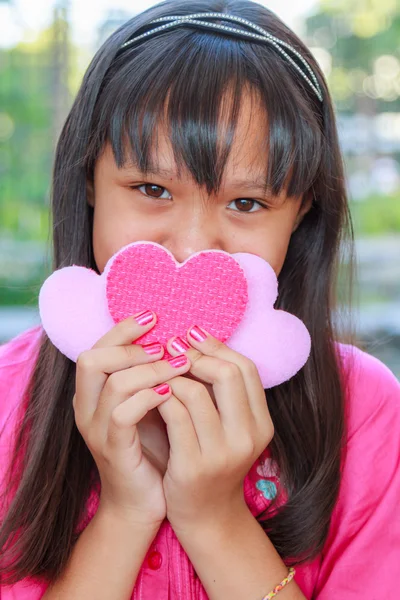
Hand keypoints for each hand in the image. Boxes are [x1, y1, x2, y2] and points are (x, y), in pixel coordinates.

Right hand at [72, 313, 190, 527]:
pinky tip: (171, 393)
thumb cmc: (152, 448)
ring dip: (150, 369)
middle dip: (132, 345)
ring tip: (180, 365)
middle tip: (166, 345)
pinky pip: (123, 414)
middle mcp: (87, 408)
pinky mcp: (112, 450)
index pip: (97, 347)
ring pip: (113, 383)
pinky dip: (148, 397)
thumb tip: (179, 339)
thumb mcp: (151, 405)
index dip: (123, 329)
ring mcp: (96, 430)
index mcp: (93, 393)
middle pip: (92, 359)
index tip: (154, 316)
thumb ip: (154, 376)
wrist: (143, 502)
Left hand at [157, 326, 273, 531]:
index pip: (246, 369)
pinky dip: (159, 396)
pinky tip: (151, 393)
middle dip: (196, 355)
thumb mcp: (229, 429)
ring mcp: (221, 453)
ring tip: (159, 370)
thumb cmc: (213, 463)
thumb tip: (199, 344)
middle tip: (173, 348)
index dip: (218, 347)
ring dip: (172, 375)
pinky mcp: (193, 466)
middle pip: (227, 373)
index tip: (192, 335)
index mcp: (261, 424)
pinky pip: (173, 415)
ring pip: (194, 392)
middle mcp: (247, 437)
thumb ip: (223, 395)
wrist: (206, 518)